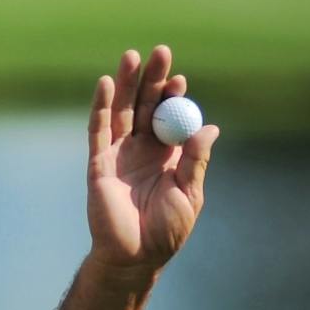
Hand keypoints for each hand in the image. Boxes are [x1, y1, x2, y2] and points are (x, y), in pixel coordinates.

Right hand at [85, 44, 220, 272]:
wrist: (136, 257)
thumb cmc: (166, 231)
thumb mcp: (189, 194)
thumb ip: (196, 161)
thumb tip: (210, 127)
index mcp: (167, 156)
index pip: (169, 117)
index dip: (173, 96)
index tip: (180, 78)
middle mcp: (142, 149)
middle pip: (145, 105)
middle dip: (152, 79)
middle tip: (160, 52)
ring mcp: (119, 154)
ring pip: (122, 111)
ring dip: (126, 83)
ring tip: (132, 56)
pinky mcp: (99, 163)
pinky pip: (99, 130)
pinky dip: (102, 106)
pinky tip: (106, 83)